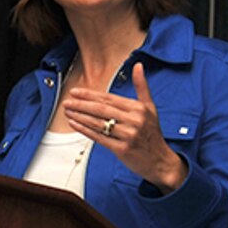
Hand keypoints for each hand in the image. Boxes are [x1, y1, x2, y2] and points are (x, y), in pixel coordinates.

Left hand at [61, 62, 187, 193]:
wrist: (160, 160)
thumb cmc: (152, 133)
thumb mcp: (150, 107)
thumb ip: (142, 86)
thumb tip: (138, 66)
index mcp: (138, 108)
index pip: (109, 99)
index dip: (90, 95)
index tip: (76, 92)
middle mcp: (134, 121)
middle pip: (101, 110)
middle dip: (81, 105)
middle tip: (67, 101)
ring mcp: (128, 135)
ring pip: (98, 123)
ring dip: (79, 116)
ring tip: (67, 111)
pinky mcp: (122, 149)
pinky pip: (99, 137)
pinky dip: (84, 130)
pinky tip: (74, 124)